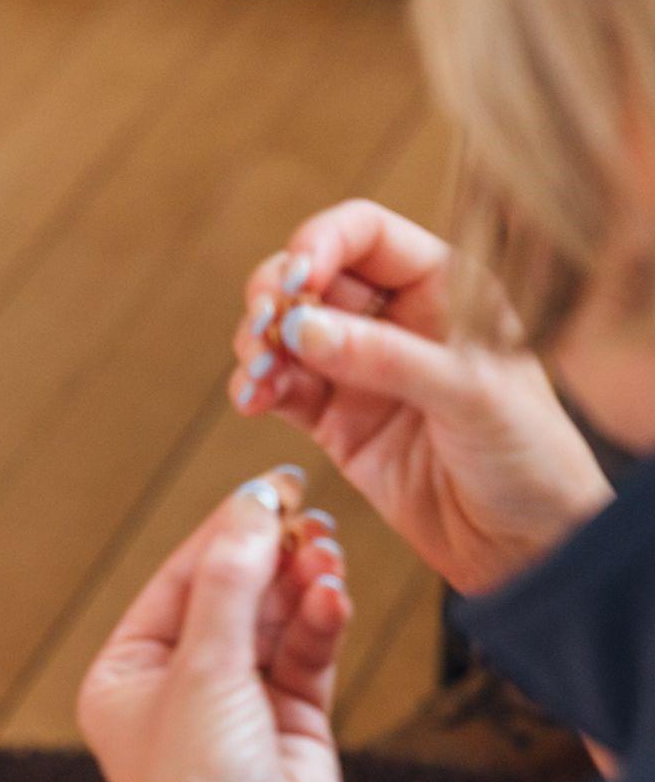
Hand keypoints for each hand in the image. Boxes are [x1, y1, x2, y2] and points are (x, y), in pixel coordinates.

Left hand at [76, 468, 351, 781]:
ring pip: (274, 619)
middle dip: (269, 555)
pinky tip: (336, 596)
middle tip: (309, 513)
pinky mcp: (290, 723)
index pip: (178, 580)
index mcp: (125, 673)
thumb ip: (230, 584)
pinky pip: (306, 653)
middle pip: (229, 593)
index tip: (271, 487)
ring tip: (328, 554)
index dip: (224, 531)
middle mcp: (176, 684)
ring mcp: (236, 703)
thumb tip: (249, 507)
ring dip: (301, 584)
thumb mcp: (204, 674)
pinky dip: (322, 622)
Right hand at [230, 199, 611, 594]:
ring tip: (257, 373)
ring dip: (257, 344)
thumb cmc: (529, 458)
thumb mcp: (469, 396)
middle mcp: (398, 319)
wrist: (526, 547)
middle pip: (311, 276)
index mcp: (445, 288)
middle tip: (264, 326)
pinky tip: (251, 400)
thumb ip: (385, 357)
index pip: (366, 234)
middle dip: (274, 296)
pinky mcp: (335, 422)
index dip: (319, 243)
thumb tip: (301, 329)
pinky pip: (281, 389)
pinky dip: (256, 388)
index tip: (294, 282)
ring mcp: (361, 370)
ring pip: (285, 332)